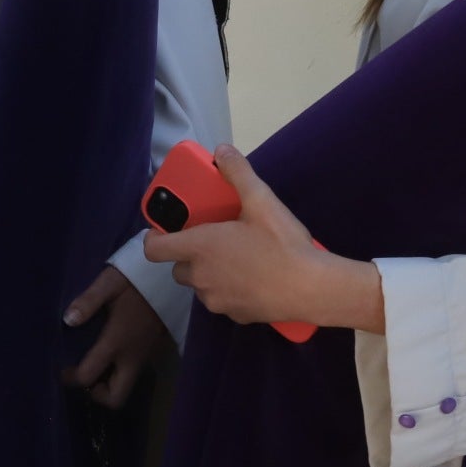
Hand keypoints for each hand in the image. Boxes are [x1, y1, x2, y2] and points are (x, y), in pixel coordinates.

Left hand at [59, 266, 169, 408]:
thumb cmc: (137, 280)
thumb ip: (88, 301)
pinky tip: (109, 353)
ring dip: (108, 385)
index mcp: (116, 342)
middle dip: (97, 394)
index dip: (71, 378)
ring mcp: (144, 357)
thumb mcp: (109, 283)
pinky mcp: (151, 352)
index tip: (63, 368)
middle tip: (85, 374)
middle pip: (116, 398)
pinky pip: (132, 374)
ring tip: (94, 363)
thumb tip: (67, 320)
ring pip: (125, 387)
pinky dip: (118, 373)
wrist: (170, 278)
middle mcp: (131, 357)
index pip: (89, 376)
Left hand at [141, 144, 384, 333]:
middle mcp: (201, 277)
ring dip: (209, 273)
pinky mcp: (234, 316)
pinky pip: (221, 300)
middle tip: (213, 239)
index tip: (167, 230)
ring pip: (200, 285)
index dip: (155, 239)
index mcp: (200, 248)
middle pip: (178, 268)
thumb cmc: (282, 244)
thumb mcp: (262, 201)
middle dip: (189, 255)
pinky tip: (253, 279)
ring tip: (237, 258)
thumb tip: (222, 150)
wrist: (311, 288)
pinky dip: (229, 290)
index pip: (154, 250)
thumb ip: (238, 173)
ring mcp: (216, 300)